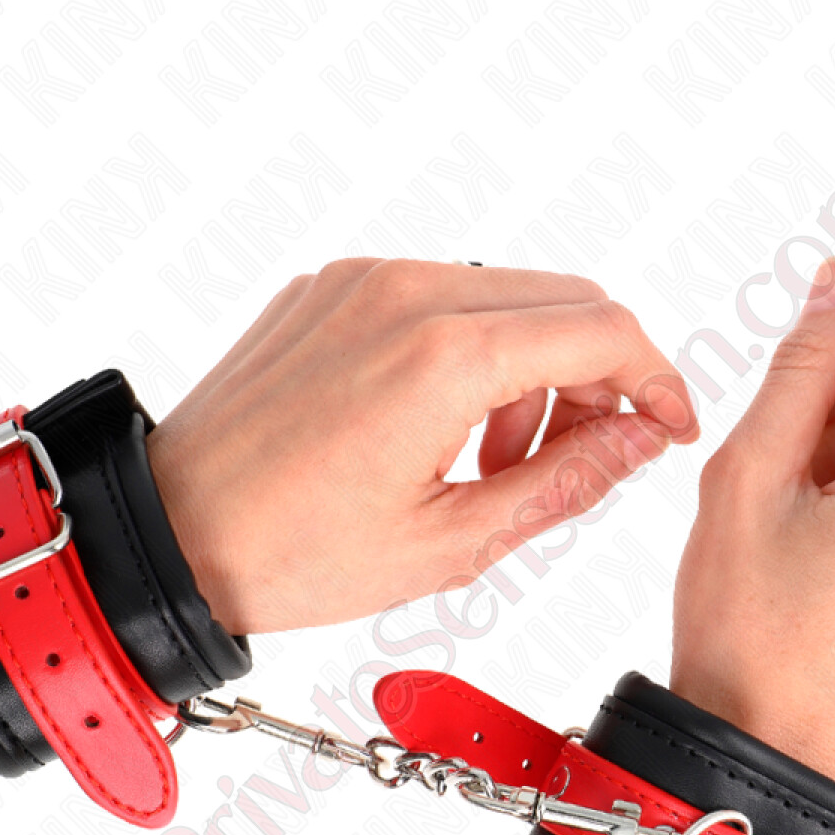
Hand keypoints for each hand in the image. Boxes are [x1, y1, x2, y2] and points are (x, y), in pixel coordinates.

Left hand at [145, 258, 696, 634]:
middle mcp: (402, 293)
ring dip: (528, 370)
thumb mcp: (450, 543)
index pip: (602, 332)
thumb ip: (564, 482)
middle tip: (574, 460)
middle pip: (561, 301)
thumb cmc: (289, 553)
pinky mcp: (326, 288)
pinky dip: (465, 353)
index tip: (666, 427)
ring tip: (489, 461)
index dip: (656, 380)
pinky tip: (434, 426)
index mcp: (442, 357)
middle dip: (593, 380)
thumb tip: (637, 440)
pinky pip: (433, 297)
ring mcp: (358, 282)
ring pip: (501, 296)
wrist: (169, 532)